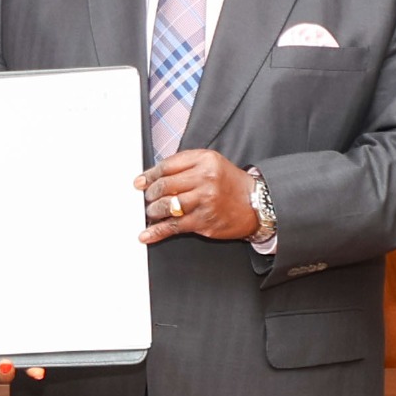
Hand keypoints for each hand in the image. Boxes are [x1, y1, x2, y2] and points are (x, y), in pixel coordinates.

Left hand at [137, 149, 257, 243]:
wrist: (255, 204)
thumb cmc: (230, 184)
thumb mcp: (211, 163)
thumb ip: (185, 165)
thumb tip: (154, 176)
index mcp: (205, 160)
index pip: (167, 166)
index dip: (150, 175)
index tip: (140, 182)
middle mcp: (205, 179)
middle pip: (164, 185)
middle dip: (150, 194)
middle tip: (147, 198)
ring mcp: (204, 200)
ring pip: (166, 205)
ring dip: (153, 211)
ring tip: (152, 212)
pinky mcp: (203, 221)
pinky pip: (174, 226)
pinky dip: (157, 232)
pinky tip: (146, 235)